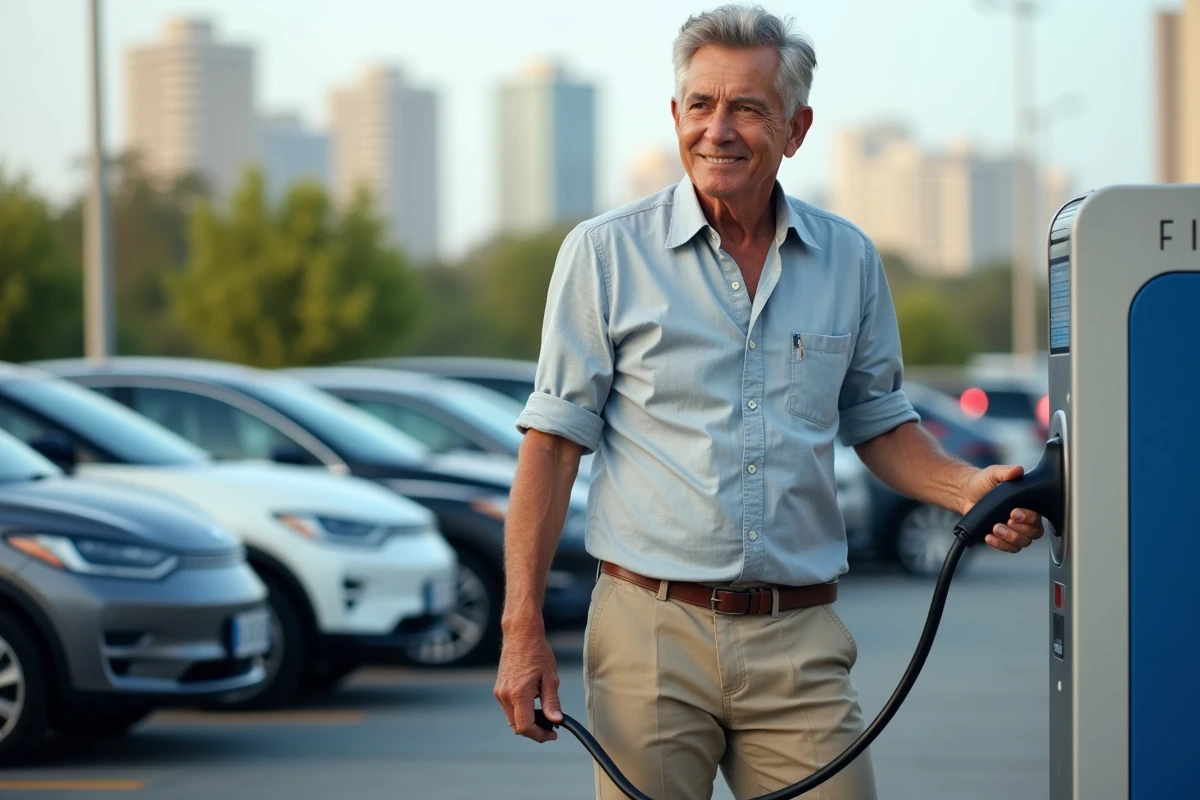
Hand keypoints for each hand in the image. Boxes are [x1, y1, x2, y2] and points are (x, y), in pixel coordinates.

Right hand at [493, 625, 560, 742]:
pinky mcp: (498, 689)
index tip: (552, 734)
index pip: (525, 727)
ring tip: (544, 711)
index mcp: (518, 693)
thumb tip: (556, 720)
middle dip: (534, 730)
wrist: (520, 635)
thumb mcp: (550, 678)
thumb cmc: (537, 652)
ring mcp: (499, 692)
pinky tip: (533, 702)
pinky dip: (521, 712)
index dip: (539, 735)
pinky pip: (509, 709)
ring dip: (527, 721)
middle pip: (517, 727)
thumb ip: (552, 702)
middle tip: (551, 726)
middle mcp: (505, 695)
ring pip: (512, 719)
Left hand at [960, 464, 1045, 553]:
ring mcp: (1014, 530)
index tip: (1014, 512)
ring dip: (1009, 538)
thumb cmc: (983, 483)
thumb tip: (1017, 470)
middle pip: (1033, 533)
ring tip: (995, 528)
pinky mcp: (1002, 538)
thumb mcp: (994, 474)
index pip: (1038, 518)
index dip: (1029, 518)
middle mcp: (1025, 520)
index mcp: (1028, 505)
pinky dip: (1000, 545)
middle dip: (1019, 529)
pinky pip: (1008, 548)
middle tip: (1006, 521)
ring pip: (1022, 542)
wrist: (965, 493)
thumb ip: (1006, 472)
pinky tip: (989, 537)